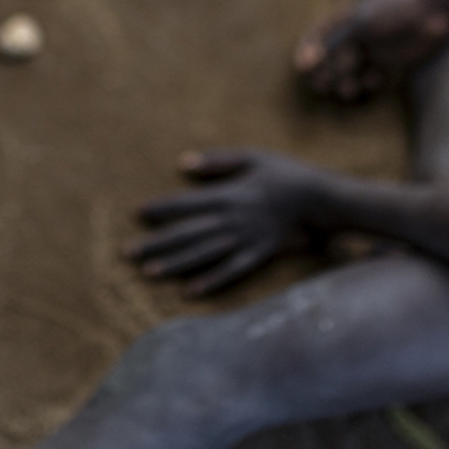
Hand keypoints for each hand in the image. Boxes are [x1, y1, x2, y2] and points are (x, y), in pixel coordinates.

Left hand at [126, 150, 329, 296]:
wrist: (320, 198)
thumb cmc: (284, 173)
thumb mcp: (252, 156)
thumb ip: (218, 161)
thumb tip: (184, 163)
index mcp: (229, 194)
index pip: (187, 204)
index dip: (162, 209)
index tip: (138, 214)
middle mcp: (233, 220)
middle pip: (188, 233)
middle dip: (157, 243)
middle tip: (128, 253)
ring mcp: (245, 240)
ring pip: (204, 255)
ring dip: (175, 264)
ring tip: (149, 273)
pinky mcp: (259, 256)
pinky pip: (231, 272)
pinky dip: (210, 282)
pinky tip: (190, 291)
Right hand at [293, 0, 448, 101]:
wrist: (438, 7)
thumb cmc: (397, 8)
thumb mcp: (360, 24)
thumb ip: (333, 45)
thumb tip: (304, 65)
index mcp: (348, 17)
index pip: (318, 36)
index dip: (307, 52)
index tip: (303, 67)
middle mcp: (359, 35)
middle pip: (331, 60)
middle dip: (324, 74)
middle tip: (322, 85)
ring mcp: (375, 51)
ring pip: (351, 75)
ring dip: (345, 85)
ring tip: (349, 89)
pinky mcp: (393, 66)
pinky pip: (373, 83)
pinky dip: (368, 87)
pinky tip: (373, 81)